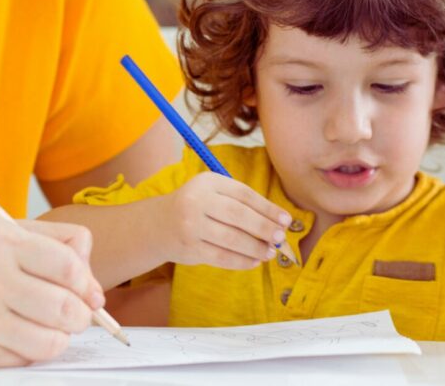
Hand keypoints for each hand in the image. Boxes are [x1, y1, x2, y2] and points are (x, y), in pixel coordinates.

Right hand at [0, 217, 104, 366]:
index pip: (68, 266)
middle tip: (77, 314)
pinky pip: (26, 360)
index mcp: (0, 242)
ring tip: (49, 325)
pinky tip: (19, 334)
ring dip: (61, 337)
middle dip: (82, 316)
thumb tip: (94, 285)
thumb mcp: (4, 232)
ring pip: (51, 342)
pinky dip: (33, 350)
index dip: (87, 283)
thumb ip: (57, 242)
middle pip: (65, 308)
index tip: (89, 292)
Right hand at [158, 171, 290, 268]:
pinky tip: (255, 261)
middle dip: (264, 228)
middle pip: (238, 215)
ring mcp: (191, 226)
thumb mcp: (213, 193)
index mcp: (207, 182)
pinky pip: (222, 257)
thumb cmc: (197, 207)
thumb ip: (241, 203)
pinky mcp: (189, 248)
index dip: (268, 208)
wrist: (159, 224)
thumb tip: (278, 222)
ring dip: (255, 248)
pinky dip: (242, 261)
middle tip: (280, 238)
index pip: (243, 194)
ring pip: (231, 239)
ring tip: (270, 252)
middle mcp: (196, 201)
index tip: (286, 220)